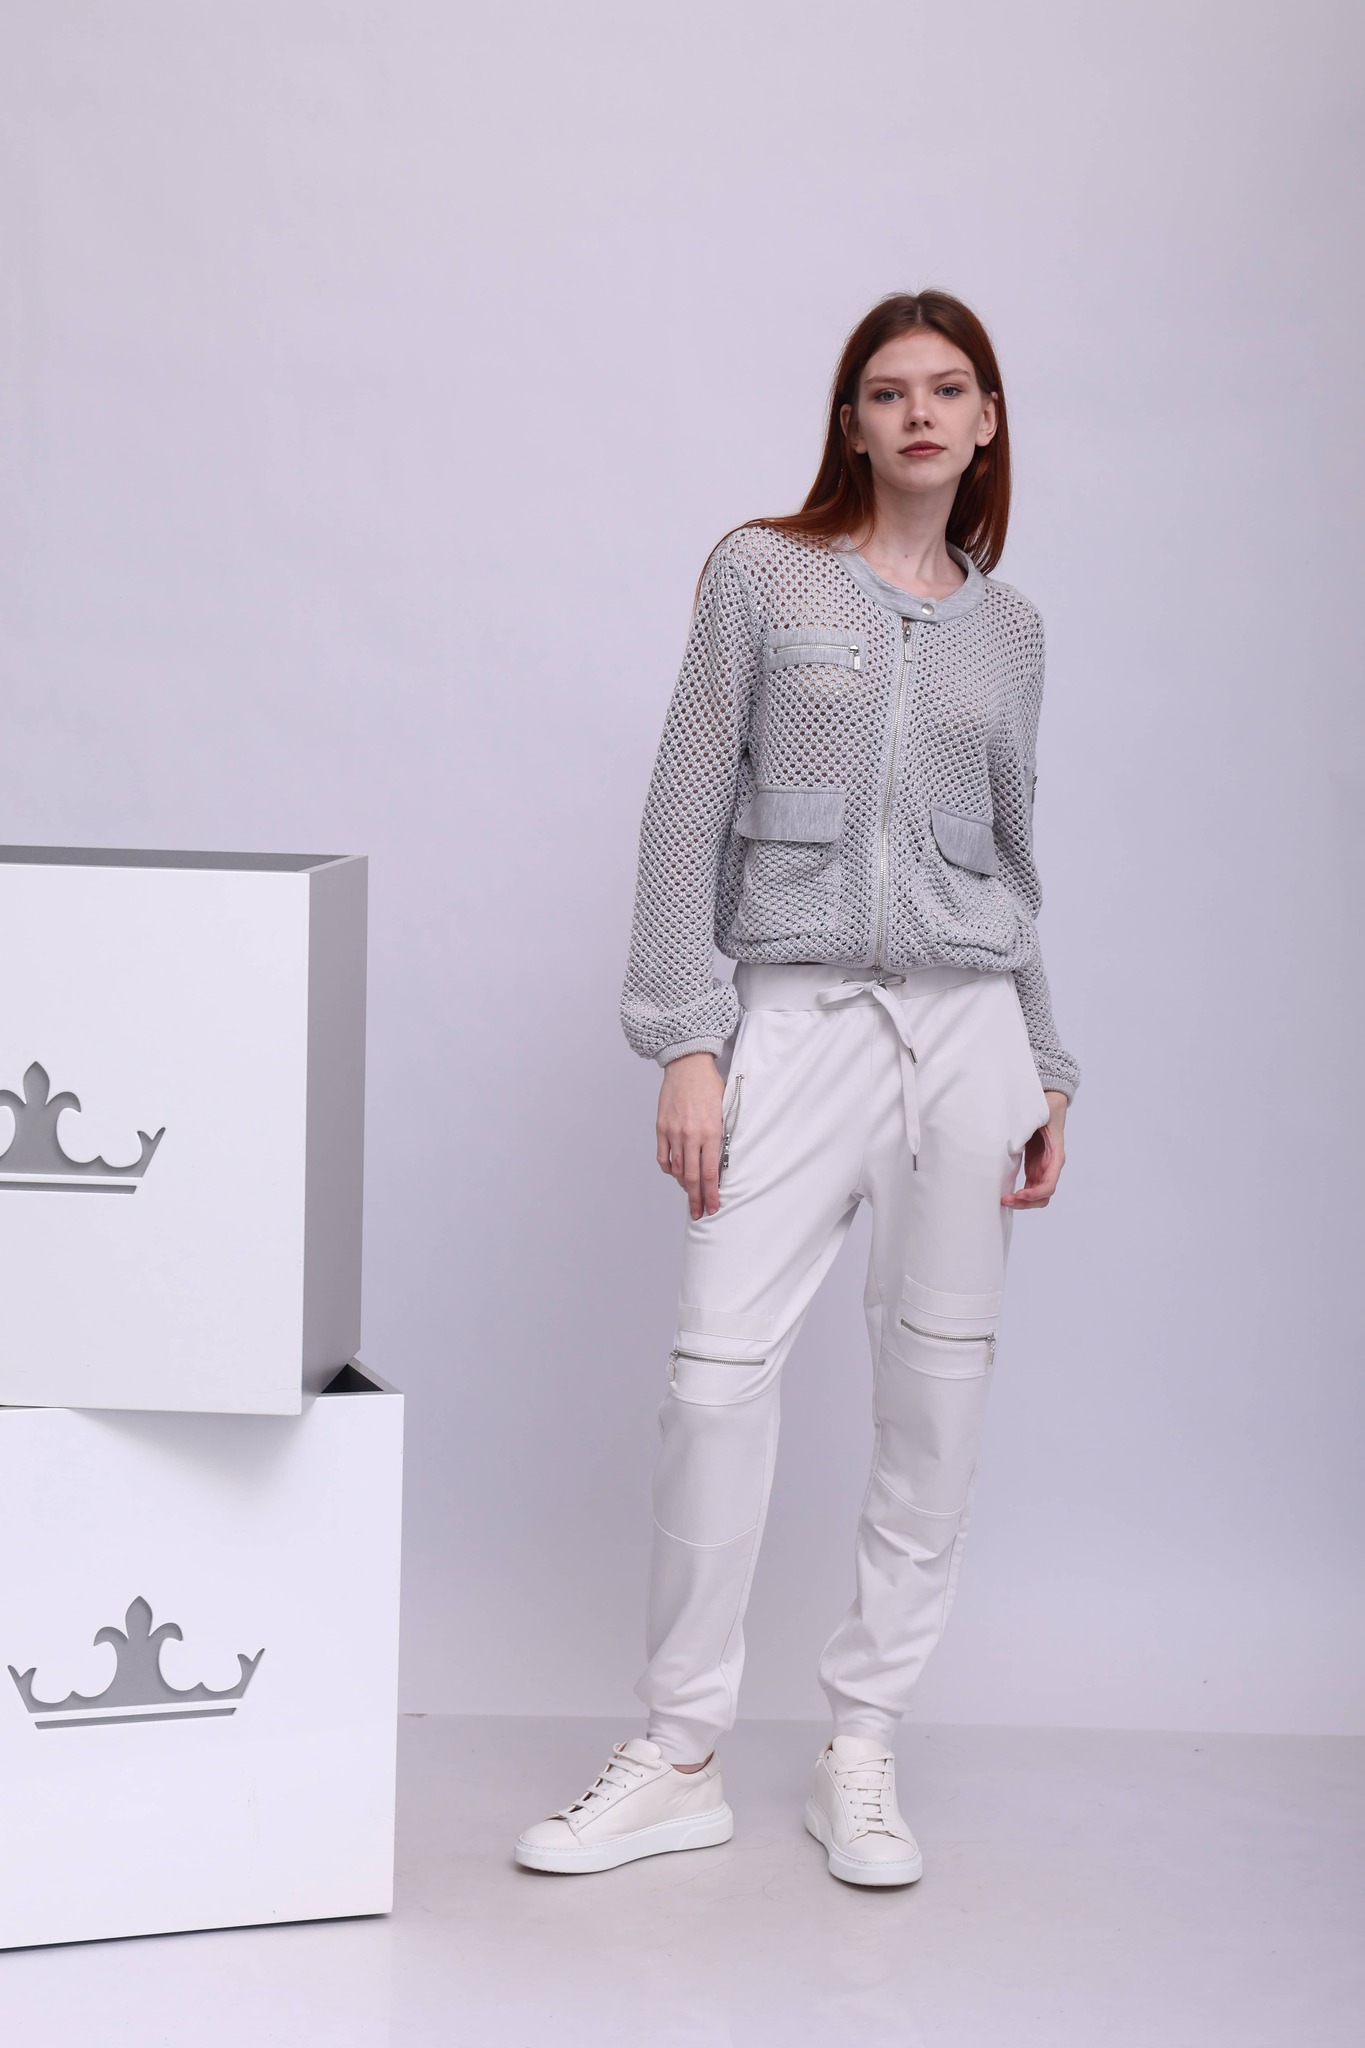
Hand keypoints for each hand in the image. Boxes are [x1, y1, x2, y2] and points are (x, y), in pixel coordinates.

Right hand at [656, 1052, 725, 1219]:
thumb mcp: (724, 1112)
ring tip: (689, 1194)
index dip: (711, 1194)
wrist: (688, 1066)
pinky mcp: (662, 1128)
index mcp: (711, 1132)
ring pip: (676, 1169)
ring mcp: (674, 1132)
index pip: (710, 1173)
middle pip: (692, 1177)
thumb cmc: (709, 1086)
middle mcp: (691, 1135)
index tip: (713, 1208)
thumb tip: (718, 1163)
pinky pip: (663, 1157)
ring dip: (683, 1185)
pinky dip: (669, 1169)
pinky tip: (675, 1173)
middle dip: (696, 1199)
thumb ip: (720, 1138)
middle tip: (699, 1213)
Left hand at [1000, 1089, 1067, 1208]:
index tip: (1018, 1194)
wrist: (1050, 1101)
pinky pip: (1030, 1186)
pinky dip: (1020, 1194)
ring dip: (1022, 1201)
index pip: (1049, 1184)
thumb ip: (1027, 1126)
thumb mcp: (1037, 1115)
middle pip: (1043, 1195)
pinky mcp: (1034, 1166)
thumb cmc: (1045, 1107)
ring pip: (1037, 1194)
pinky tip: (1006, 1194)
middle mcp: (1051, 1165)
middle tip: (1005, 1201)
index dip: (1034, 1193)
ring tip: (1003, 1200)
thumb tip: (1011, 1136)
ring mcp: (1043, 1167)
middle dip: (1026, 1203)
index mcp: (1055, 1156)